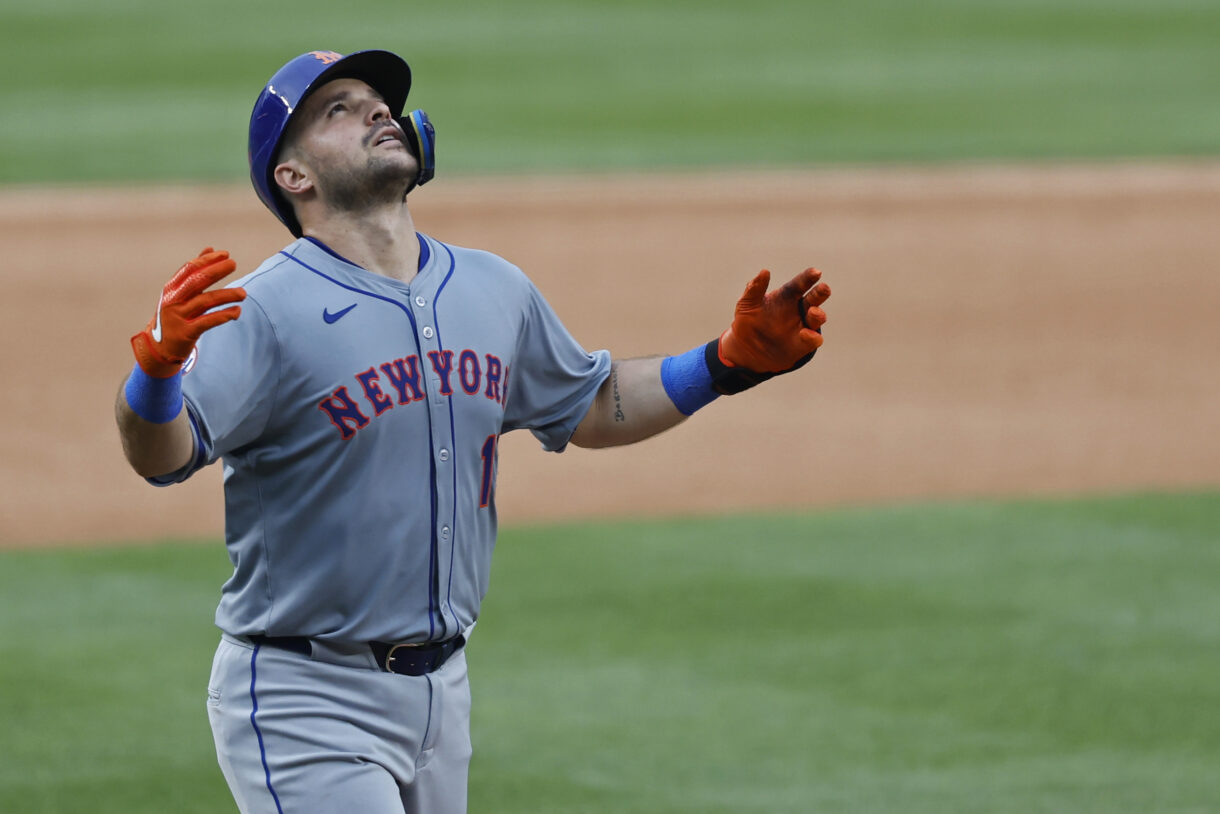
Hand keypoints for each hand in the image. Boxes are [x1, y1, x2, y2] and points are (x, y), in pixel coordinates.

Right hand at [130, 248, 245, 377]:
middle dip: (215, 271)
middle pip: (196, 281)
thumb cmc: (174, 317)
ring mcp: (178, 317)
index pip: (189, 269)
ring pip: (205, 301)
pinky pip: (207, 321)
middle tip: (233, 263)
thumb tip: (210, 248)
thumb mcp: (181, 294)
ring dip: (226, 295)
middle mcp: (173, 300)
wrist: (158, 348)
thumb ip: (195, 273)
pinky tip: (236, 311)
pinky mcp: (186, 333)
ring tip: (243, 293)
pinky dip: (223, 315)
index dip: (207, 260)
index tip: (225, 254)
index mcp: (171, 289)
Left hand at [718, 267, 829, 372]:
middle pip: (815, 298)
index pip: (799, 284)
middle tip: (823, 288)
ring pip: (818, 318)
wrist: (745, 351)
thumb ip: (754, 289)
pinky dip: (812, 337)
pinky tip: (805, 334)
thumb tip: (765, 271)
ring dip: (818, 314)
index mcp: (786, 296)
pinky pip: (814, 340)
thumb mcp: (746, 304)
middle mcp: (798, 309)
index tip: (816, 272)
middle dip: (821, 292)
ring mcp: (802, 327)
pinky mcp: (803, 345)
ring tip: (813, 311)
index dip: (808, 278)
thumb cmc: (747, 322)